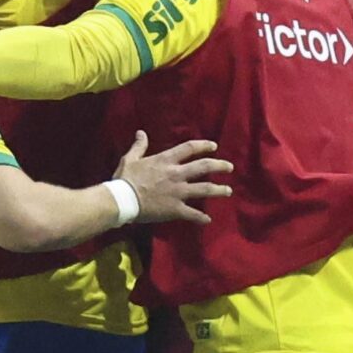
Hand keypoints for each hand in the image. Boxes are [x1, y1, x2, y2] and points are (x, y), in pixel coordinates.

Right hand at [115, 131, 231, 224]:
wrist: (122, 200)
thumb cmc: (125, 179)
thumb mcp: (130, 159)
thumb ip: (139, 146)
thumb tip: (141, 133)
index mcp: (166, 161)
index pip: (190, 148)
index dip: (204, 146)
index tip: (214, 146)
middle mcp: (176, 174)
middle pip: (204, 167)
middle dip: (220, 166)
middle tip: (229, 167)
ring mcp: (178, 192)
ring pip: (205, 189)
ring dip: (219, 190)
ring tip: (228, 191)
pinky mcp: (175, 209)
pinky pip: (192, 214)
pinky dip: (201, 217)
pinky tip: (207, 220)